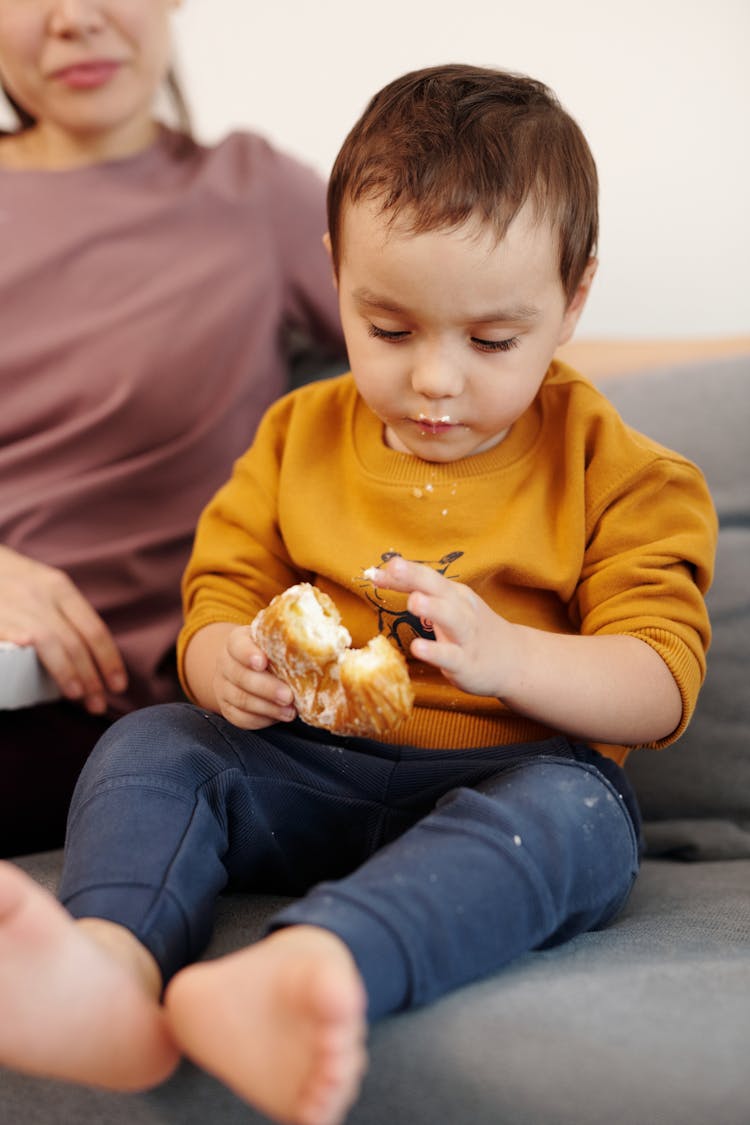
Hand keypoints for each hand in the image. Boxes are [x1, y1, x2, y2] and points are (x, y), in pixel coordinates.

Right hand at [0, 546, 126, 713]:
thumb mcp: (45, 587)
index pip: (94, 629)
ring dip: (67, 673)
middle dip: (91, 676)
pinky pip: (13, 640)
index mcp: (60, 588)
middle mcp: (41, 596)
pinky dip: (27, 655)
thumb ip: (66, 616)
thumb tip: (93, 659)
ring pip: (51, 643)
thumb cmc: (14, 581)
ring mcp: (16, 607)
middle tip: (98, 704)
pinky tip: (33, 675)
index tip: (118, 685)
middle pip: (76, 641)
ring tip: (77, 696)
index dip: (109, 661)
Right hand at [212, 625, 296, 728]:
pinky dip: (261, 720)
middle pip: (240, 676)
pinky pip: (240, 717)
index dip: (248, 653)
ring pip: (240, 699)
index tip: (262, 662)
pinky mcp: (227, 708)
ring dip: (267, 708)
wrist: (244, 668)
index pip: (238, 645)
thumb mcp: (274, 640)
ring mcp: (224, 687)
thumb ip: (291, 640)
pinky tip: (278, 717)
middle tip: (288, 696)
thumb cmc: (269, 652)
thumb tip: (330, 639)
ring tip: (290, 711)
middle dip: (266, 688)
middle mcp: (226, 663)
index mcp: (237, 641)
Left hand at [368, 556, 513, 698]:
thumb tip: (380, 574)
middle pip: (439, 588)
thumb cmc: (471, 630)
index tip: (373, 572)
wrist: (513, 660)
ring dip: (432, 608)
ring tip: (413, 602)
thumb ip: (417, 591)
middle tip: (394, 567)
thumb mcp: (448, 606)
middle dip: (416, 576)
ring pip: (451, 618)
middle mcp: (461, 610)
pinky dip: (435, 651)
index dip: (400, 573)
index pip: (425, 578)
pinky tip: (417, 647)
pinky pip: (450, 656)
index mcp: (453, 595)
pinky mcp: (467, 662)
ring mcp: (466, 636)